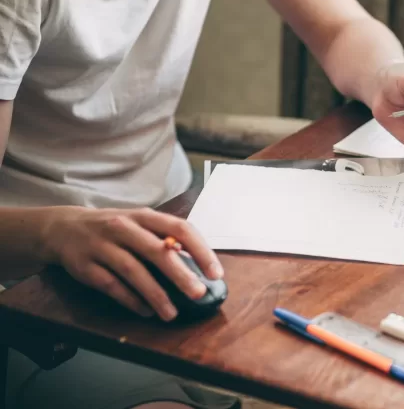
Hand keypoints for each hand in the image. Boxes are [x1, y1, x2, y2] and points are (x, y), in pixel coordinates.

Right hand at [41, 207, 223, 320]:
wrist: (63, 228)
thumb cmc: (114, 228)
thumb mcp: (140, 224)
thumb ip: (165, 239)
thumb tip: (197, 263)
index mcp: (144, 216)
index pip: (180, 228)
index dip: (200, 250)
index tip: (215, 272)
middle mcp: (123, 227)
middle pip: (156, 252)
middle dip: (180, 275)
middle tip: (198, 293)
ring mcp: (102, 246)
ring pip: (133, 271)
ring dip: (156, 295)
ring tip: (172, 313)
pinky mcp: (85, 266)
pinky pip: (111, 286)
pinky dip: (130, 300)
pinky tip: (146, 311)